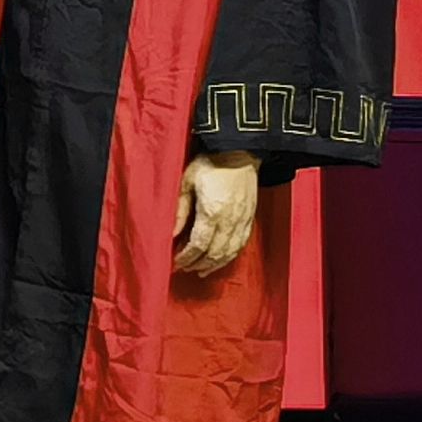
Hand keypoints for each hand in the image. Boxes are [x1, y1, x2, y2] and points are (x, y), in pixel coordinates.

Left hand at [175, 152, 260, 275]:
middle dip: (199, 264)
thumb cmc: (210, 163)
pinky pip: (242, 244)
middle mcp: (230, 221)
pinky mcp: (251, 217)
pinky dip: (231, 255)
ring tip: (202, 270)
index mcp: (212, 212)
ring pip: (230, 252)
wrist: (240, 151)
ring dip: (215, 264)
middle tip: (185, 269)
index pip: (198, 245)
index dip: (186, 258)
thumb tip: (170, 233)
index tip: (176, 263)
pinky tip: (222, 258)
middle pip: (215, 253)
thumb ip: (180, 210)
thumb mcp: (186, 182)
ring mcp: (243, 220)